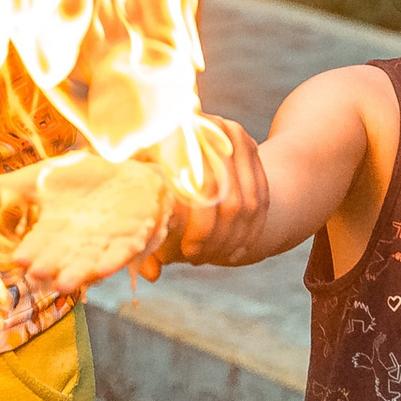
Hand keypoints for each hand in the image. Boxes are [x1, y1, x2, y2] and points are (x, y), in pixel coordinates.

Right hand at [0, 152, 176, 297]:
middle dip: (52, 266)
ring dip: (79, 272)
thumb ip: (3, 191)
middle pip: (63, 259)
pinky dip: (115, 258)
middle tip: (40, 274)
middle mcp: (78, 244)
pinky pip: (123, 251)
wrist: (131, 176)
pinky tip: (106, 266)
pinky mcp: (133, 236)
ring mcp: (106, 242)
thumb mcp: (39, 180)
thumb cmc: (81, 183)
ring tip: (66, 283)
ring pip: (90, 262)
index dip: (32, 252)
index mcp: (53, 232)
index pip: (39, 245)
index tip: (20, 260)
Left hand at [146, 118, 269, 272]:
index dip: (199, 229)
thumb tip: (153, 272)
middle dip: (216, 238)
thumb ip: (146, 230)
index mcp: (177, 132)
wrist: (173, 132)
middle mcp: (210, 128)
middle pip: (227, 199)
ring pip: (247, 201)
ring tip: (214, 256)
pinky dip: (251, 228)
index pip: (202, 191)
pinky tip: (236, 249)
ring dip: (233, 238)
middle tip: (197, 258)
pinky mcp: (250, 147)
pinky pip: (261, 196)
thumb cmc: (145, 169)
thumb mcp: (139, 192)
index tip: (187, 253)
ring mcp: (234, 136)